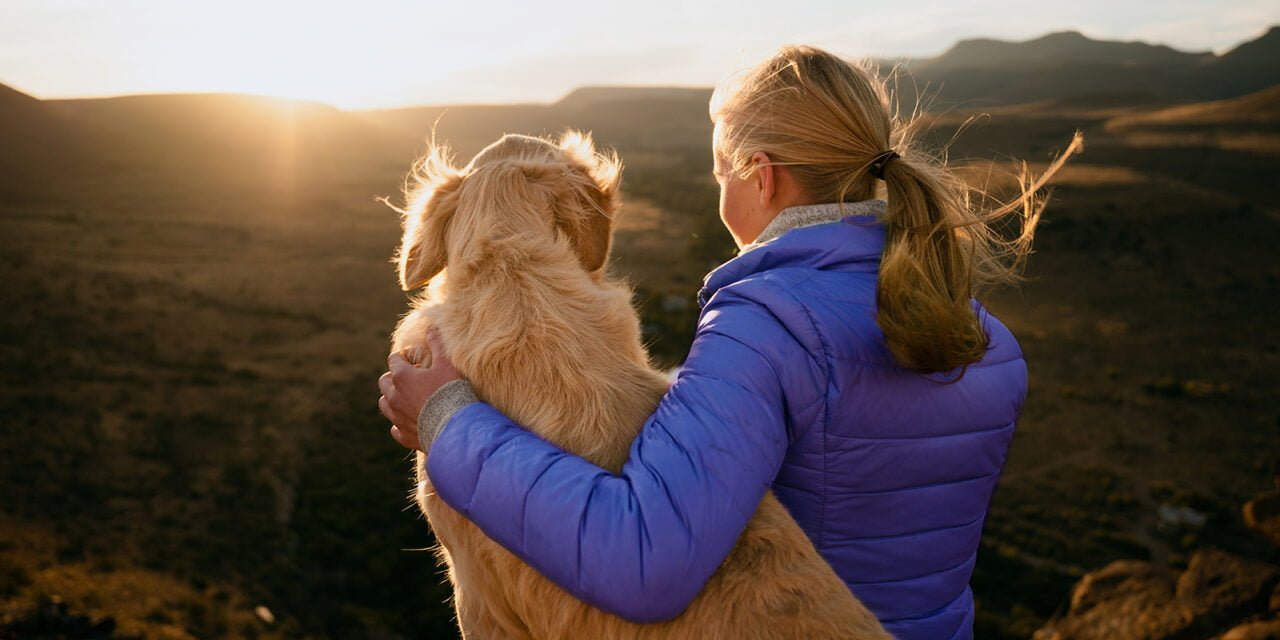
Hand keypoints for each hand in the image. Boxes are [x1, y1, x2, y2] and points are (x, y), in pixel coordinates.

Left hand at [379, 327, 461, 450]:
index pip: (394, 359)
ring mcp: (397, 417)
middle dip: (393, 377)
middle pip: (384, 381)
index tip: (414, 358)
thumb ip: (437, 344)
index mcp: (402, 376)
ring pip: (384, 404)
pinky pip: (394, 428)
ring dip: (392, 398)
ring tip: (405, 397)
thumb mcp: (446, 363)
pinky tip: (410, 419)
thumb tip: (430, 327)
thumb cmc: (450, 391)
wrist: (455, 426)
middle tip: (409, 377)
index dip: (404, 356)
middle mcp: (394, 396)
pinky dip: (399, 422)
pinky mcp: (403, 435)